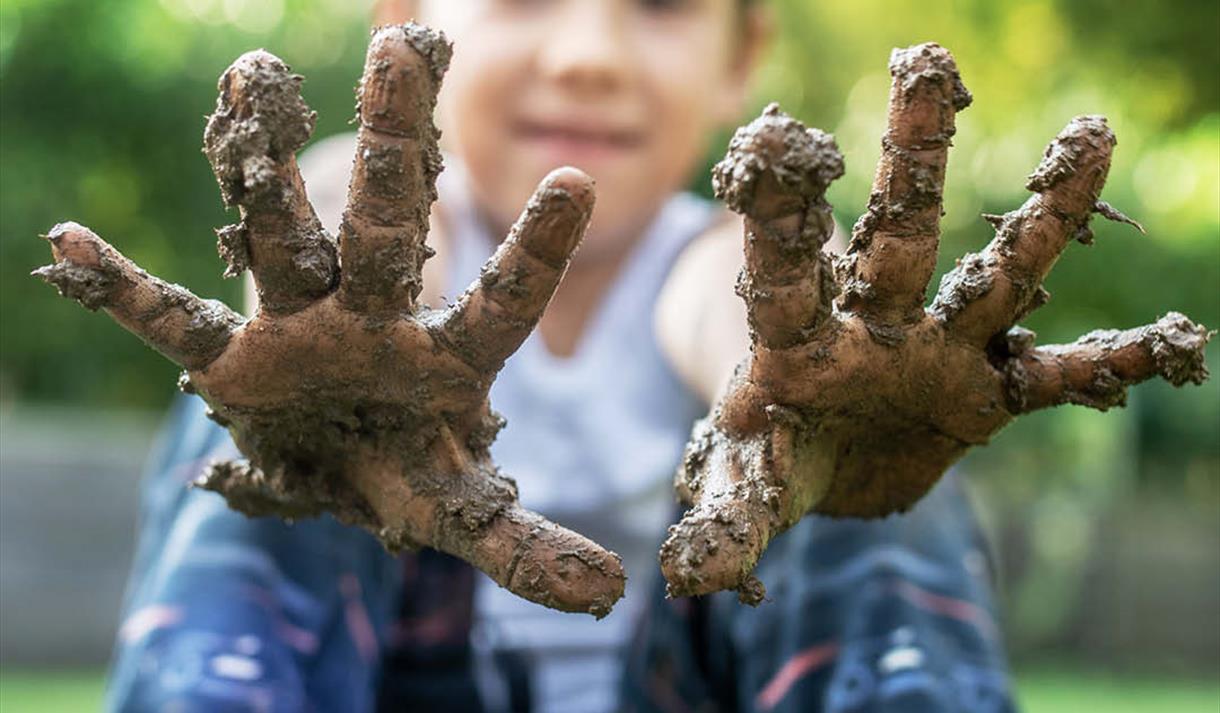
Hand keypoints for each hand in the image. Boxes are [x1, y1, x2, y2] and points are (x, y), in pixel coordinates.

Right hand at [34, 24, 624, 617]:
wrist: (336, 464)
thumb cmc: (410, 471)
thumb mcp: (462, 511)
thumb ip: (525, 544)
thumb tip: (610, 591)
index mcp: (445, 355)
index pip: (500, 301)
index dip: (534, 252)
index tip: (575, 183)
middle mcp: (375, 317)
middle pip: (386, 225)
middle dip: (393, 145)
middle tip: (399, 49)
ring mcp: (302, 325)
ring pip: (284, 233)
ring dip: (262, 165)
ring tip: (252, 75)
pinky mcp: (235, 356)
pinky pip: (174, 321)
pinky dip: (124, 294)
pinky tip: (69, 249)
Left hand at [660, 43, 1211, 602]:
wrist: (825, 467)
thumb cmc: (771, 457)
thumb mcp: (745, 484)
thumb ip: (726, 518)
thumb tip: (690, 576)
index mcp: (797, 341)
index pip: (782, 269)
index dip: (780, 213)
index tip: (771, 141)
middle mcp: (874, 326)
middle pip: (896, 235)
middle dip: (913, 159)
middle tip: (928, 64)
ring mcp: (936, 352)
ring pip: (993, 276)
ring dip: (1041, 219)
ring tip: (1089, 135)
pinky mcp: (984, 393)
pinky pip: (1057, 377)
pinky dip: (1110, 368)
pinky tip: (1174, 347)